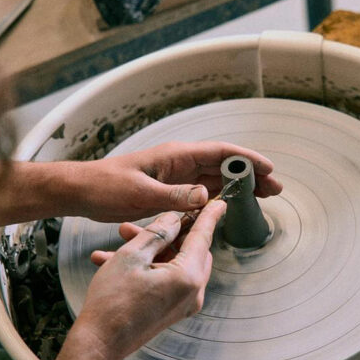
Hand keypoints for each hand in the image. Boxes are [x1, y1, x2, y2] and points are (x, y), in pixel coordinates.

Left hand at [72, 141, 281, 221]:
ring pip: (217, 179)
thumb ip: (174, 196)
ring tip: (264, 197)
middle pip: (224, 166)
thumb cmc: (106, 186)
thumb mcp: (140, 193)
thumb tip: (206, 196)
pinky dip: (222, 196)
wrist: (83, 192)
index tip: (268, 169)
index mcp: (176, 156)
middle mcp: (181, 163)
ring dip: (240, 187)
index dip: (246, 160)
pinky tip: (233, 206)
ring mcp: (177, 177)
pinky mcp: (170, 191)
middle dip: (251, 175)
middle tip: (275, 188)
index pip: (220, 153)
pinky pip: (203, 192)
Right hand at [75, 201, 225, 359]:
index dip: (208, 215)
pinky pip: (168, 279)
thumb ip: (158, 232)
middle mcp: (193, 293)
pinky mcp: (172, 310)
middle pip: (190, 250)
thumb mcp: (132, 256)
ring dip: (153, 249)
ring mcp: (184, 304)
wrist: (98, 344)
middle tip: (145, 222)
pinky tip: (118, 260)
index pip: (203, 237)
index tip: (219, 203)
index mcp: (188, 277)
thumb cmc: (111, 302)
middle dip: (168, 232)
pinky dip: (150, 267)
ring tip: (123, 237)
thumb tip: (175, 219)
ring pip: (176, 263)